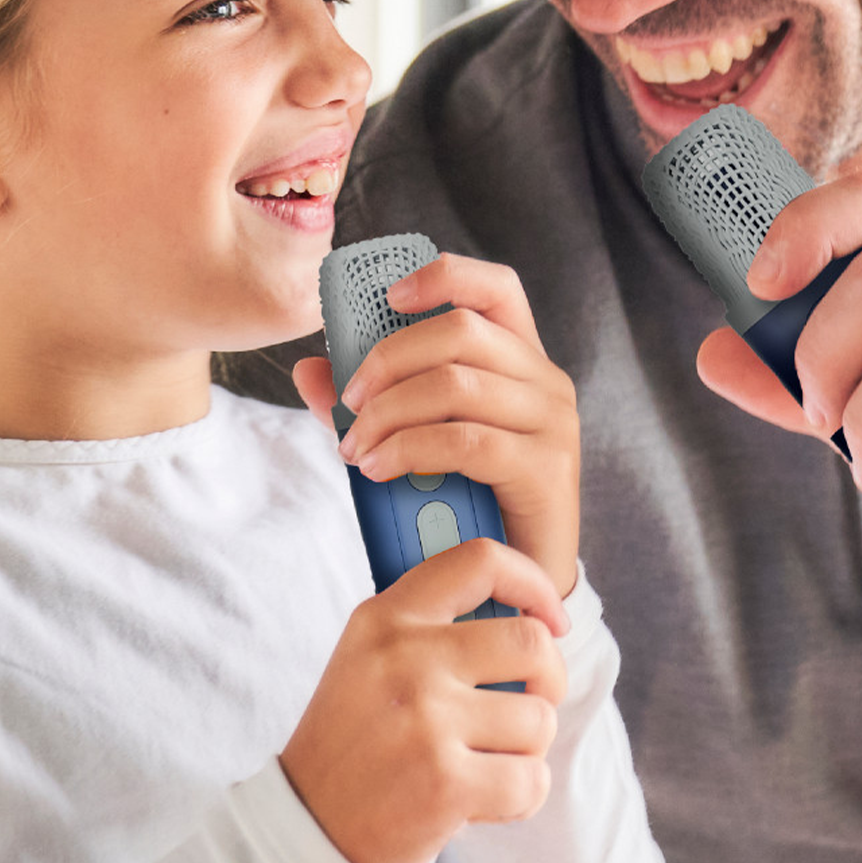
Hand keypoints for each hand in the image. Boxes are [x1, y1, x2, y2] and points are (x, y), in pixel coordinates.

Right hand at [280, 538, 568, 862]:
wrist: (306, 830)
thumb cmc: (354, 742)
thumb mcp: (367, 657)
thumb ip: (430, 624)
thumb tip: (524, 609)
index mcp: (386, 618)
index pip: (480, 561)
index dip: (531, 582)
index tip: (550, 618)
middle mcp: (406, 659)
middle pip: (532, 642)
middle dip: (549, 679)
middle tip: (530, 702)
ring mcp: (426, 721)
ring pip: (540, 719)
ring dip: (528, 749)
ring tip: (486, 762)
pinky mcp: (446, 784)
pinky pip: (533, 779)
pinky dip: (522, 796)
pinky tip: (484, 800)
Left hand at [292, 253, 580, 597]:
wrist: (517, 586)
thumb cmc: (466, 505)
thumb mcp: (413, 441)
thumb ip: (368, 403)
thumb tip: (309, 368)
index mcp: (519, 359)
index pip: (495, 287)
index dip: (442, 276)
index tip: (386, 297)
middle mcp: (545, 380)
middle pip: (461, 330)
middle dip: (388, 358)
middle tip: (348, 401)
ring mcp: (553, 423)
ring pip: (456, 384)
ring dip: (389, 412)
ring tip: (355, 448)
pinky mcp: (547, 468)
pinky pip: (466, 440)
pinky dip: (410, 449)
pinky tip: (378, 470)